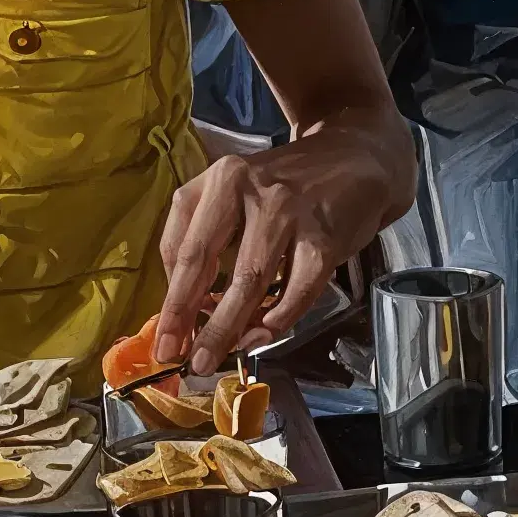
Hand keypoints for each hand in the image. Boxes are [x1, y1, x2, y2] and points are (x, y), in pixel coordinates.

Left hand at [150, 111, 417, 362]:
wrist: (355, 157)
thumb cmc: (286, 186)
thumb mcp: (237, 192)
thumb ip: (207, 235)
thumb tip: (189, 307)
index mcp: (218, 179)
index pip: (181, 245)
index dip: (169, 298)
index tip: (162, 338)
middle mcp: (248, 188)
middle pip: (205, 262)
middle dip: (185, 318)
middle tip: (177, 358)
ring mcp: (288, 210)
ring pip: (248, 280)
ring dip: (227, 328)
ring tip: (212, 359)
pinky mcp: (324, 235)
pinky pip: (297, 289)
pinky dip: (278, 318)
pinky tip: (262, 336)